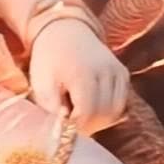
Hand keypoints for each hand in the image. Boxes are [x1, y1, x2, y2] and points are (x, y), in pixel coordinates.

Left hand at [28, 20, 128, 135]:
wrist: (64, 31)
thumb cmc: (48, 60)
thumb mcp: (41, 83)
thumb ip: (51, 109)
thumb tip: (62, 132)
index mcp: (83, 74)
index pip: (87, 114)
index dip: (76, 128)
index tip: (63, 130)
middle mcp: (106, 72)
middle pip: (103, 115)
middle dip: (87, 127)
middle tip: (70, 126)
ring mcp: (118, 72)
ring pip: (115, 112)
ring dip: (98, 121)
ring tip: (79, 115)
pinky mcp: (123, 74)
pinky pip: (121, 103)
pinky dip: (108, 111)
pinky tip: (91, 106)